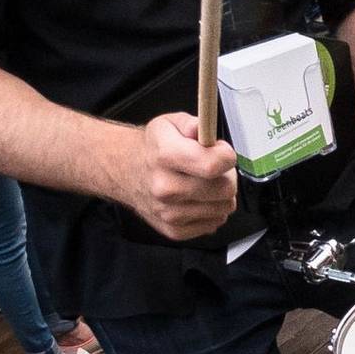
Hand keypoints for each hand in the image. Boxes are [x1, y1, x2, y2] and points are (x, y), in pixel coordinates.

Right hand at [122, 113, 237, 239]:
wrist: (127, 171)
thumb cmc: (154, 148)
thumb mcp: (170, 124)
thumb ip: (193, 124)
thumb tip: (205, 129)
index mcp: (165, 157)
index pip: (213, 165)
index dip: (226, 156)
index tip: (222, 152)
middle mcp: (165, 188)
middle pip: (225, 189)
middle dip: (227, 176)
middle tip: (212, 169)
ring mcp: (168, 213)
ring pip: (223, 208)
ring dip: (220, 196)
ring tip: (204, 183)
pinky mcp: (173, 230)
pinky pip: (214, 223)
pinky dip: (211, 212)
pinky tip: (198, 199)